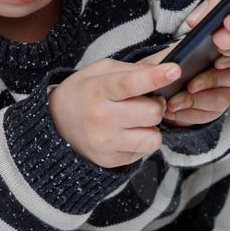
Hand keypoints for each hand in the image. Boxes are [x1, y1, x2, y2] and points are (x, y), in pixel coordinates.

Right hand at [48, 58, 180, 167]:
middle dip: (155, 105)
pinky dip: (140, 140)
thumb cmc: (83, 92)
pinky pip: (144, 152)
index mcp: (98, 90)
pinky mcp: (111, 160)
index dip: (154, 77)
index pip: (129, 83)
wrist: (55, 124)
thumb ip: (131, 70)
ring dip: (151, 127)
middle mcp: (101, 118)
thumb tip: (164, 71)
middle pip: (152, 113)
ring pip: (154, 137)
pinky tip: (125, 133)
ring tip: (135, 120)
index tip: (174, 70)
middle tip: (144, 101)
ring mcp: (106, 143)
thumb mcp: (100, 71)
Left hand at [134, 43, 229, 126]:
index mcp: (220, 51)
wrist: (155, 88)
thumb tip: (178, 63)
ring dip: (195, 102)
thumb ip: (175, 56)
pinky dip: (188, 114)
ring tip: (172, 103)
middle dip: (211, 81)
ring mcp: (224, 92)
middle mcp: (228, 71)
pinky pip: (208, 115)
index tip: (217, 63)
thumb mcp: (166, 57)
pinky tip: (172, 111)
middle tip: (190, 87)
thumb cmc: (164, 67)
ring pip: (222, 99)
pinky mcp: (214, 110)